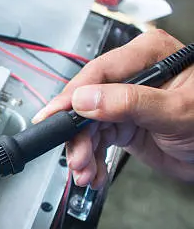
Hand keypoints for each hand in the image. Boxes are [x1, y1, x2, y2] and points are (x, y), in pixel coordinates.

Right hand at [32, 30, 193, 186]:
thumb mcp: (176, 111)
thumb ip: (129, 103)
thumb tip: (86, 99)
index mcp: (148, 56)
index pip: (98, 72)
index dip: (72, 96)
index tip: (53, 116)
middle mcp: (132, 76)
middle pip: (86, 102)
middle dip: (78, 135)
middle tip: (77, 159)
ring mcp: (125, 102)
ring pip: (87, 125)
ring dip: (82, 152)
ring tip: (85, 172)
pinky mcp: (122, 124)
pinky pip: (95, 141)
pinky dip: (91, 160)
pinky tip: (93, 172)